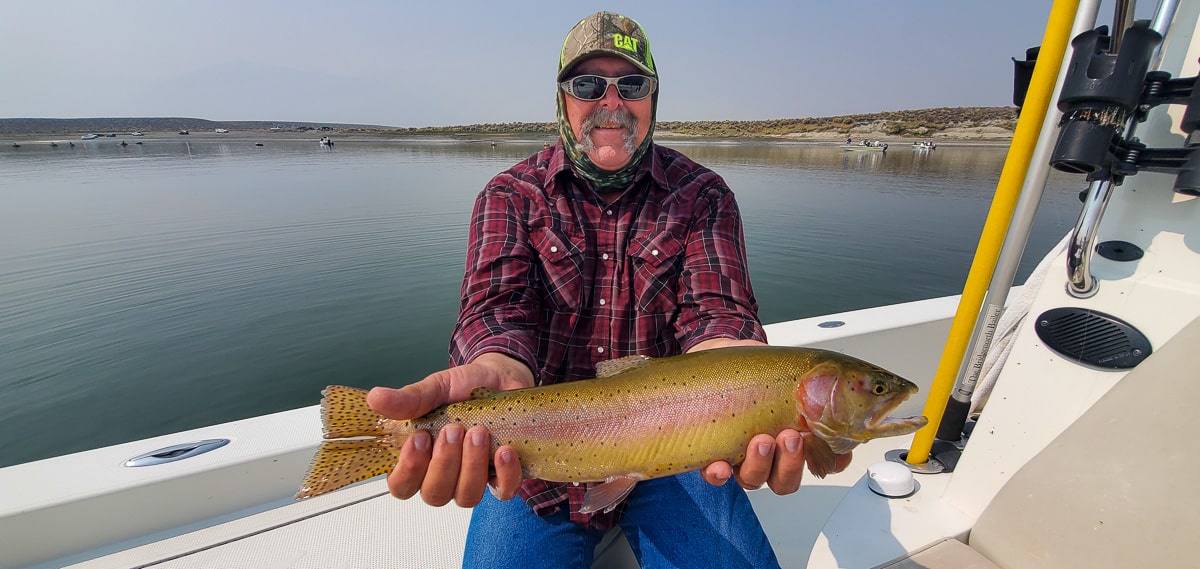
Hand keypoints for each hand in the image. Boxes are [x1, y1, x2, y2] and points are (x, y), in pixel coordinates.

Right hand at [366, 352, 532, 506]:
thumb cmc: (463, 388)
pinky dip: (505, 473)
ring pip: (467, 496)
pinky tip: (504, 450)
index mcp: (420, 458)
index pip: (401, 485)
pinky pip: (504, 490)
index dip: (407, 470)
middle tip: (454, 429)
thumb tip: (375, 398)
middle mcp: (444, 476)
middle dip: (444, 464)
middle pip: (434, 494)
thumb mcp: (435, 389)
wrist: (501, 377)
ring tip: (480, 432)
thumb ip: (409, 399)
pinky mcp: (504, 476)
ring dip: (472, 467)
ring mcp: (474, 479)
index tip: (419, 439)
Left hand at [688, 338, 852, 493]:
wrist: (726, 353)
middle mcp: (770, 455)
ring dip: (760, 464)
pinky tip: (721, 465)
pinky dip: (719, 474)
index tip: (830, 453)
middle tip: (791, 437)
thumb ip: (819, 390)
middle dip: (791, 463)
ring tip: (761, 439)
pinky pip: (716, 475)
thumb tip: (846, 398)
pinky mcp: (714, 452)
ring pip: (754, 479)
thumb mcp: (796, 374)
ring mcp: (742, 456)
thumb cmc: (762, 370)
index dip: (828, 465)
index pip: (819, 464)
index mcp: (795, 439)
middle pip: (785, 480)